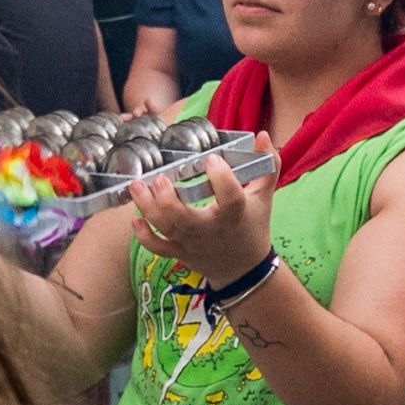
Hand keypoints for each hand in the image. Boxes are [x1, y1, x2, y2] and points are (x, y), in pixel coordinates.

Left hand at [123, 158, 272, 284]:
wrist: (244, 268)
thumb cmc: (252, 225)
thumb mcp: (264, 196)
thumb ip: (267, 164)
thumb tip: (262, 136)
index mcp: (234, 214)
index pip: (230, 197)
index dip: (221, 178)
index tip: (211, 159)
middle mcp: (210, 230)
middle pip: (184, 219)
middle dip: (167, 200)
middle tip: (160, 178)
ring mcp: (192, 243)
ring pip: (165, 229)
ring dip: (147, 208)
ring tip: (136, 186)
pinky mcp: (180, 252)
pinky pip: (157, 248)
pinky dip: (144, 236)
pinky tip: (136, 219)